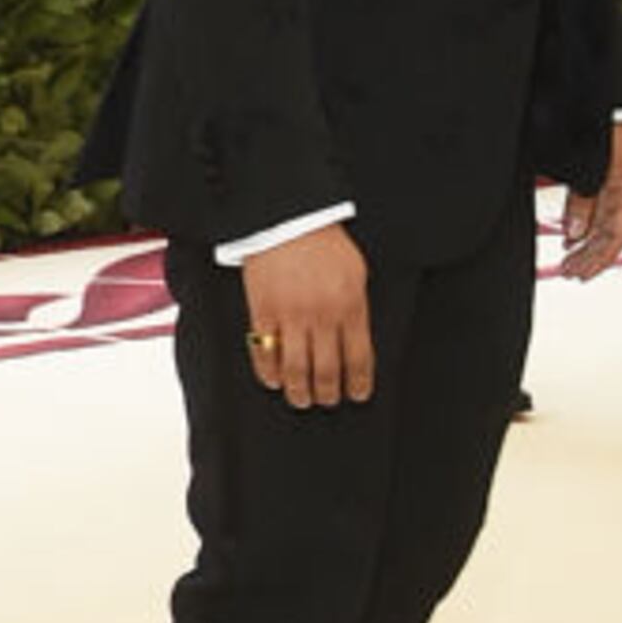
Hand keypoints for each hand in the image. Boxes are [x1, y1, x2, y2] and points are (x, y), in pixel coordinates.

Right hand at [239, 221, 371, 407]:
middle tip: (327, 401)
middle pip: (326, 370)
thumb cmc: (325, 244)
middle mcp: (321, 316)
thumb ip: (356, 308)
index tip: (357, 395)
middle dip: (328, 393)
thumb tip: (355, 341)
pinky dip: (269, 372)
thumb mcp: (356, 274)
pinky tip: (274, 381)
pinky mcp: (262, 312)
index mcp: (351, 307)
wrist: (288, 221)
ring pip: (295, 368)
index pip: (359, 358)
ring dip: (299, 390)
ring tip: (300, 399)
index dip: (359, 383)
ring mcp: (290, 316)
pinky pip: (264, 351)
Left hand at [558, 118, 621, 279]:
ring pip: (608, 223)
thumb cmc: (588, 125)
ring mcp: (619, 181)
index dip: (598, 257)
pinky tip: (573, 239)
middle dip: (591, 256)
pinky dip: (587, 227)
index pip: (616, 233)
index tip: (578, 273)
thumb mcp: (581, 165)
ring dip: (589, 245)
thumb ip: (580, 199)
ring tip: (569, 262)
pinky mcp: (608, 176)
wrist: (594, 94)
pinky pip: (603, 210)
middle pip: (613, 233)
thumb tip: (576, 235)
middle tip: (568, 273)